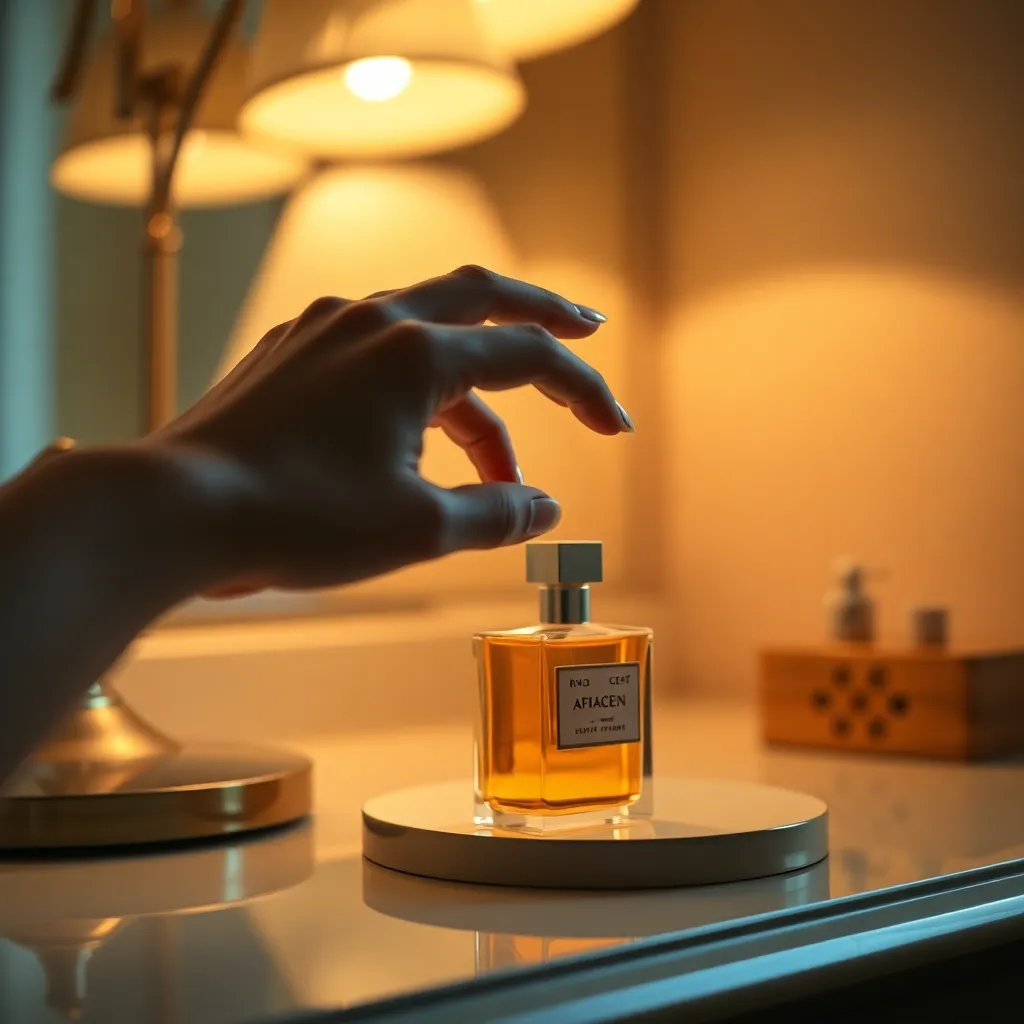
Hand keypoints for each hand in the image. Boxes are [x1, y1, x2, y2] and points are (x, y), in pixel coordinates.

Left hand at [142, 266, 632, 593]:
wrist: (177, 511)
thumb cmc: (294, 518)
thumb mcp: (418, 528)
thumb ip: (496, 513)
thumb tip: (546, 509)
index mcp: (414, 353)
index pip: (527, 355)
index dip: (583, 389)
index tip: (614, 428)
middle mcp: (372, 321)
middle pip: (482, 295)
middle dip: (542, 315)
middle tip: (585, 329)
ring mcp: (324, 330)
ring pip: (426, 329)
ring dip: (472, 388)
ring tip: (493, 464)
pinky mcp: (290, 353)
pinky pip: (375, 349)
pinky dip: (417, 383)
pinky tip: (417, 429)